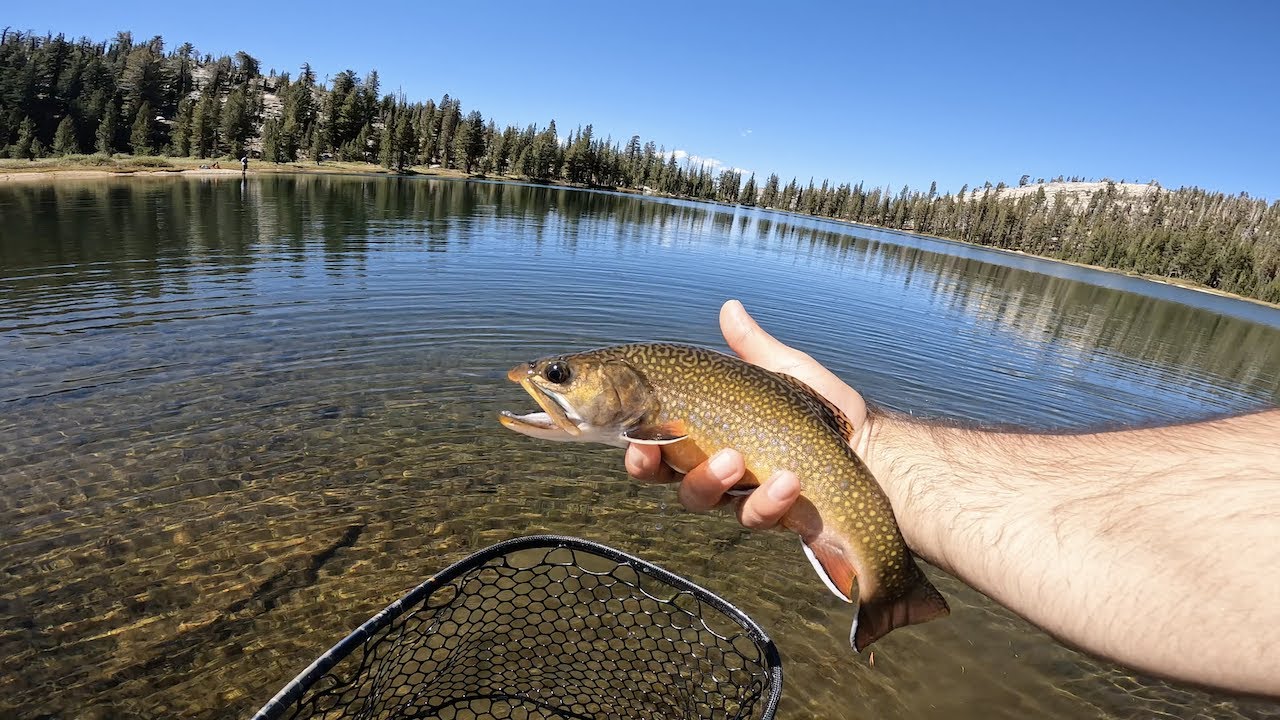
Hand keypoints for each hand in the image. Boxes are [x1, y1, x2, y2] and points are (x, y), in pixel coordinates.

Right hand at [626, 299, 870, 529]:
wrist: (873, 450)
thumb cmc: (825, 413)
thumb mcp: (787, 372)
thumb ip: (753, 348)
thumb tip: (730, 307)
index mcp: (710, 437)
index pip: (658, 446)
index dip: (638, 446)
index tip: (632, 436)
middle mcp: (719, 471)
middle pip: (667, 477)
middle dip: (659, 465)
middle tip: (670, 446)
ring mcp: (742, 498)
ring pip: (703, 499)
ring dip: (711, 479)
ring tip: (736, 459)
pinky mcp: (773, 520)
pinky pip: (756, 516)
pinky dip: (769, 500)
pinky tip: (789, 481)